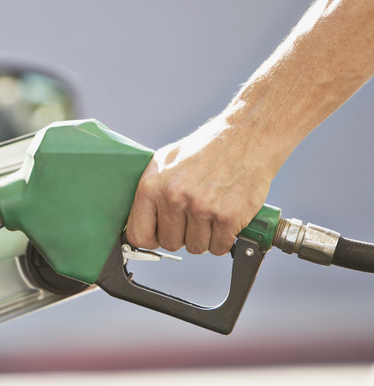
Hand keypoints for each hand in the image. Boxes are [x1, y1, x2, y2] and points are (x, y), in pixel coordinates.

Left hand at [126, 114, 276, 255]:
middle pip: (170, 243)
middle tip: (192, 218)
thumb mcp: (165, 161)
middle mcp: (174, 197)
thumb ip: (150, 192)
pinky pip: (218, 248)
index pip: (139, 235)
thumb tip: (140, 221)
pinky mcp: (228, 217)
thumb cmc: (206, 148)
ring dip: (203, 237)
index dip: (151, 239)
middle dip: (181, 236)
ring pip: (195, 248)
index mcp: (152, 186)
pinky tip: (223, 219)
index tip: (159, 235)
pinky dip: (222, 239)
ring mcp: (201, 208)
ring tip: (209, 214)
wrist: (246, 137)